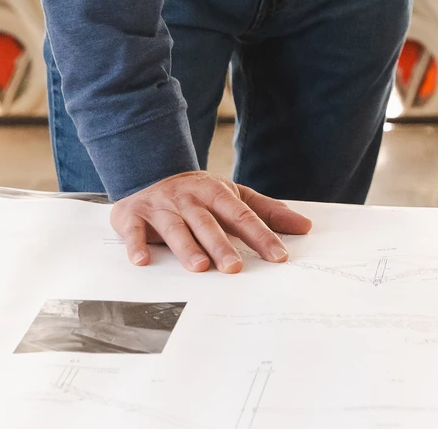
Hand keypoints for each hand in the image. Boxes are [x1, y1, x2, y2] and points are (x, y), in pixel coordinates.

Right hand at [110, 170, 311, 272]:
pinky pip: (134, 232)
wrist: (148, 171)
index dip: (261, 235)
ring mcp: (161, 207)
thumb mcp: (233, 195)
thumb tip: (305, 226)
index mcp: (216, 193)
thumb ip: (267, 211)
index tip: (279, 256)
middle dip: (221, 245)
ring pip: (176, 229)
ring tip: (199, 267)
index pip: (243, 215)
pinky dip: (136, 246)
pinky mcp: (133, 216)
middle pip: (208, 223)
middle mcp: (189, 199)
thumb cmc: (198, 193)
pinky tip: (142, 261)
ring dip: (186, 247)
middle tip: (234, 267)